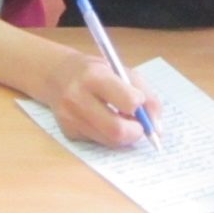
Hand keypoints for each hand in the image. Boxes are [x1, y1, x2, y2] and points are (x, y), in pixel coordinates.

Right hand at [37, 47, 158, 149]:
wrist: (56, 75)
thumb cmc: (95, 71)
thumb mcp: (122, 70)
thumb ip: (146, 94)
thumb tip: (157, 126)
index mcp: (94, 76)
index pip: (128, 102)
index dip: (140, 107)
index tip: (140, 103)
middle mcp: (78, 97)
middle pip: (117, 130)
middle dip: (136, 132)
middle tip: (139, 125)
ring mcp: (70, 118)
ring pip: (110, 141)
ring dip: (124, 135)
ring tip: (122, 120)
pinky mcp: (68, 132)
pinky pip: (99, 142)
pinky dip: (108, 135)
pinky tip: (103, 120)